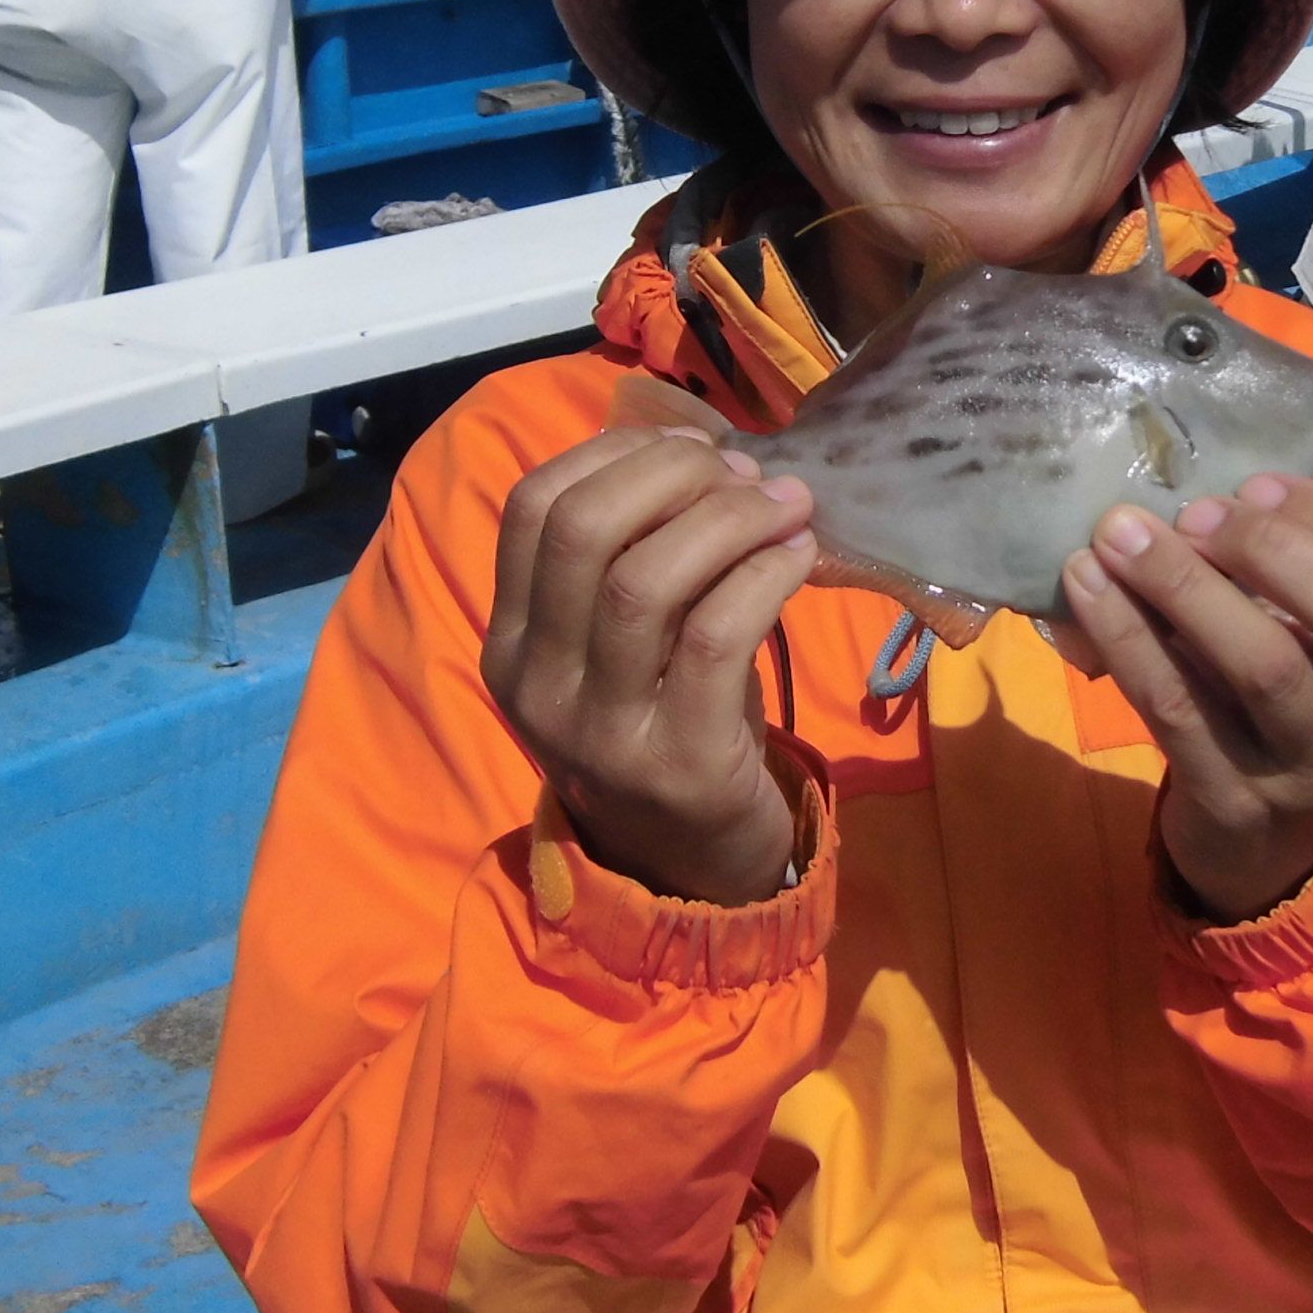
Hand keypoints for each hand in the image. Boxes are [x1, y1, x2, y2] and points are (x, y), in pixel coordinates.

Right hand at [482, 429, 816, 903]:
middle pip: (583, 531)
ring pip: (646, 579)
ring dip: (728, 519)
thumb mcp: (623, 648)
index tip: (691, 445)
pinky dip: (763, 575)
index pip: (532, 508)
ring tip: (786, 504)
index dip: (614, 454)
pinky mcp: (679, 762)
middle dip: (672, 475)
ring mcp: (602, 730)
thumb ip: (635, 558)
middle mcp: (540, 686)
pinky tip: (800, 555)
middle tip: (746, 473)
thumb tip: (705, 450)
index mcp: (513, 644)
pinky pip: (717, 635)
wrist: (696, 868)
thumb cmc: (668, 727)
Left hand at [1059, 474, 1312, 921]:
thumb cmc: (1295, 709)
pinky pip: (1177, 708)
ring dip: (1185, 584)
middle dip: (1272, 548)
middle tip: (1193, 515)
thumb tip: (1220, 488)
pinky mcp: (1235, 804)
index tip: (1254, 488)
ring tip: (1118, 533)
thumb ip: (1302, 573)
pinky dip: (1126, 637)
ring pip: (1263, 665)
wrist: (1264, 850)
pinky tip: (1085, 585)